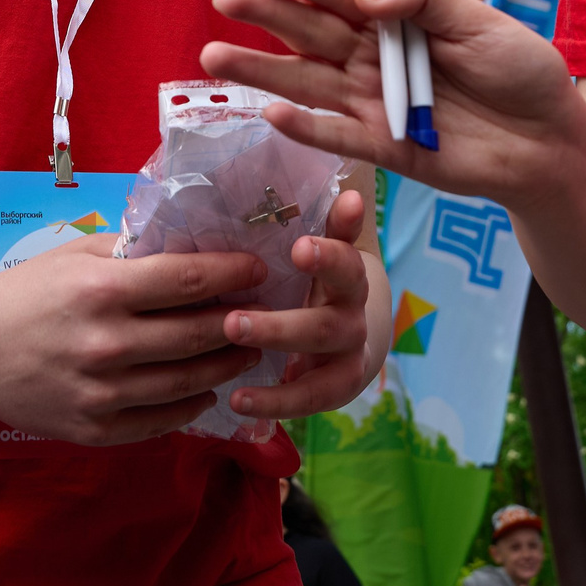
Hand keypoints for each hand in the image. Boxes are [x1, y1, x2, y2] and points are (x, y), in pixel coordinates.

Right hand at [0, 237, 270, 445]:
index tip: (260, 268)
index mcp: (101, 290)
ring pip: (187, 383)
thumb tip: (192, 243)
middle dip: (241, 323)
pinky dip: (191, 405)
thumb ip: (131, 252)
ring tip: (249, 351)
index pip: (186, 281)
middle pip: (196, 336)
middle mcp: (105, 343)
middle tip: (269, 314)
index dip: (232, 274)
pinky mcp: (93, 429)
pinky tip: (206, 388)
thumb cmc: (25, 293)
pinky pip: (160, 421)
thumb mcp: (74, 255)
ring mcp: (100, 392)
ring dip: (226, 366)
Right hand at [202, 0, 585, 215]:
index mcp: (399, 16)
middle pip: (311, 33)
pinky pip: (337, 136)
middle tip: (225, 0)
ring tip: (213, 57)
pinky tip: (268, 113)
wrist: (550, 144)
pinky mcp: (385, 147)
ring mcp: (374, 102)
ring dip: (262, 70)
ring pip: (308, 82)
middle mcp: (376, 56)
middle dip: (267, 16)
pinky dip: (304, 128)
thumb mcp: (482, 24)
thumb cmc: (521, 73)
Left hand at [220, 187, 375, 419]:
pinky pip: (312, 398)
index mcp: (347, 272)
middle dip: (281, 320)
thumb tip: (329, 183)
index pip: (346, 259)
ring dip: (275, 347)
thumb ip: (316, 223)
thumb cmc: (317, 281)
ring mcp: (350, 350)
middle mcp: (353, 311)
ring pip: (320, 351)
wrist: (353, 332)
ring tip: (231, 344)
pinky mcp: (340, 386)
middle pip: (327, 318)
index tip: (300, 246)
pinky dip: (276, 402)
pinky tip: (239, 401)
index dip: (329, 253)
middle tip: (233, 317)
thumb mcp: (317, 250)